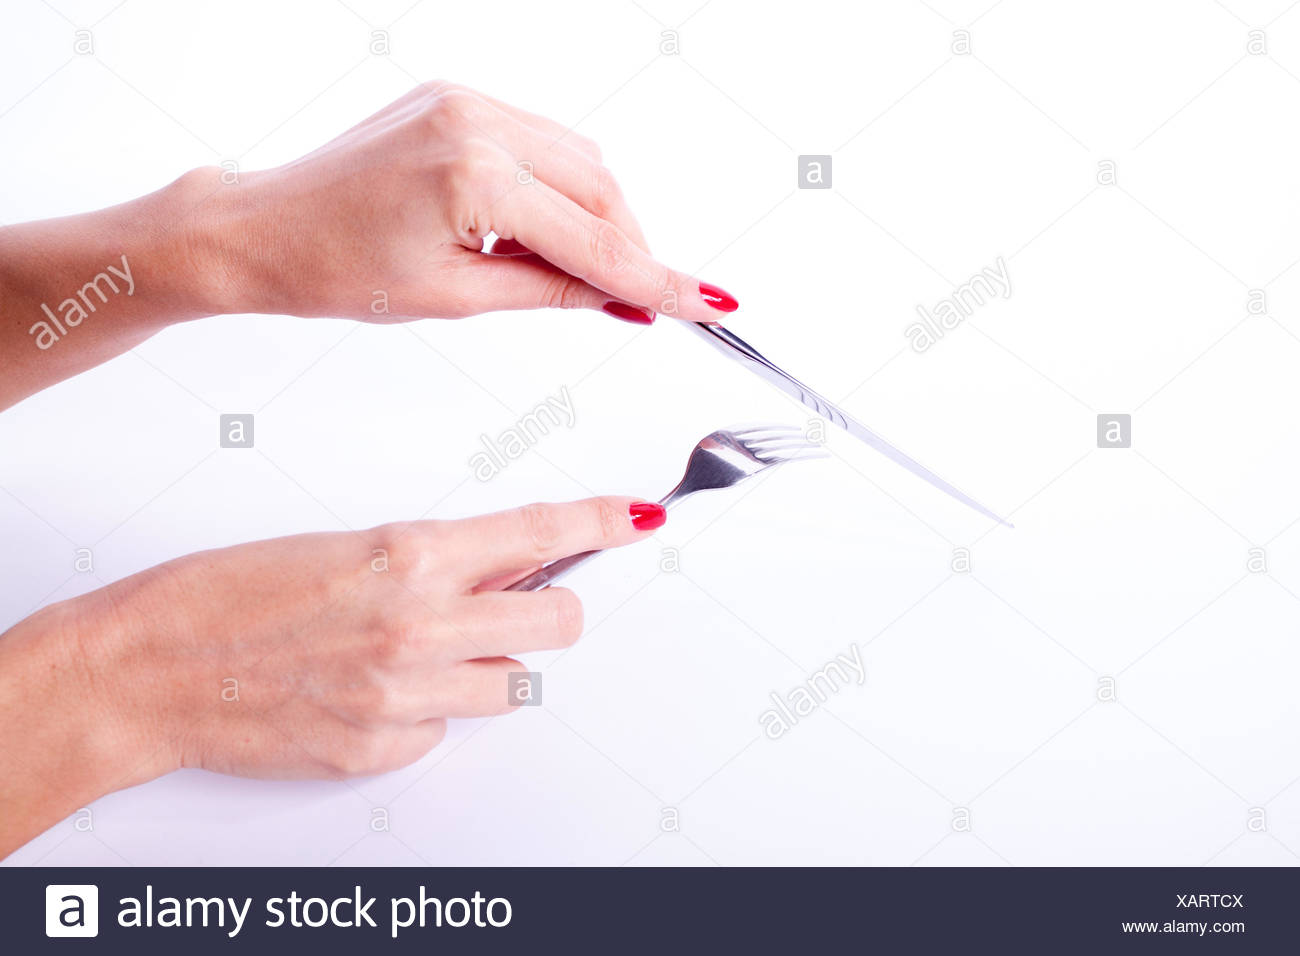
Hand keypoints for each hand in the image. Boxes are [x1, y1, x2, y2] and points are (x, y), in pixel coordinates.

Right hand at [0, 496, 665, 854]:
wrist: (149, 669)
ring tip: (430, 652)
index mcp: (408, 555)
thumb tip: (503, 558)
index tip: (637, 518)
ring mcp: (405, 696)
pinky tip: (376, 691)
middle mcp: (419, 626)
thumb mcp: (343, 544)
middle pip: (558, 621)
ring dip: (491, 667)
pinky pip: (446, 731)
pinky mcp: (382, 748)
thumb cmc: (223, 597)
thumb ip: (433, 557)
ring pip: (513, 686)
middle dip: (553, 608)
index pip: (541, 531)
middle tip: (526, 601)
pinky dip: (431, 713)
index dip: (602, 521)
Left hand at [195, 81, 739, 324]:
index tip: (709, 302)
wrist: (261, 228)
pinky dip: (559, 186)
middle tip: (643, 302)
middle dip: (629, 246)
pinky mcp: (454, 97)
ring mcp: (464, 101)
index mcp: (471, 178)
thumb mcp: (455, 297)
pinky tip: (543, 228)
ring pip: (577, 159)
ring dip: (597, 215)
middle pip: (599, 187)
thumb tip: (621, 297)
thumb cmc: (333, 270)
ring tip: (583, 273)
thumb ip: (551, 289)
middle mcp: (474, 122)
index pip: (594, 238)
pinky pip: (539, 139)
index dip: (658, 278)